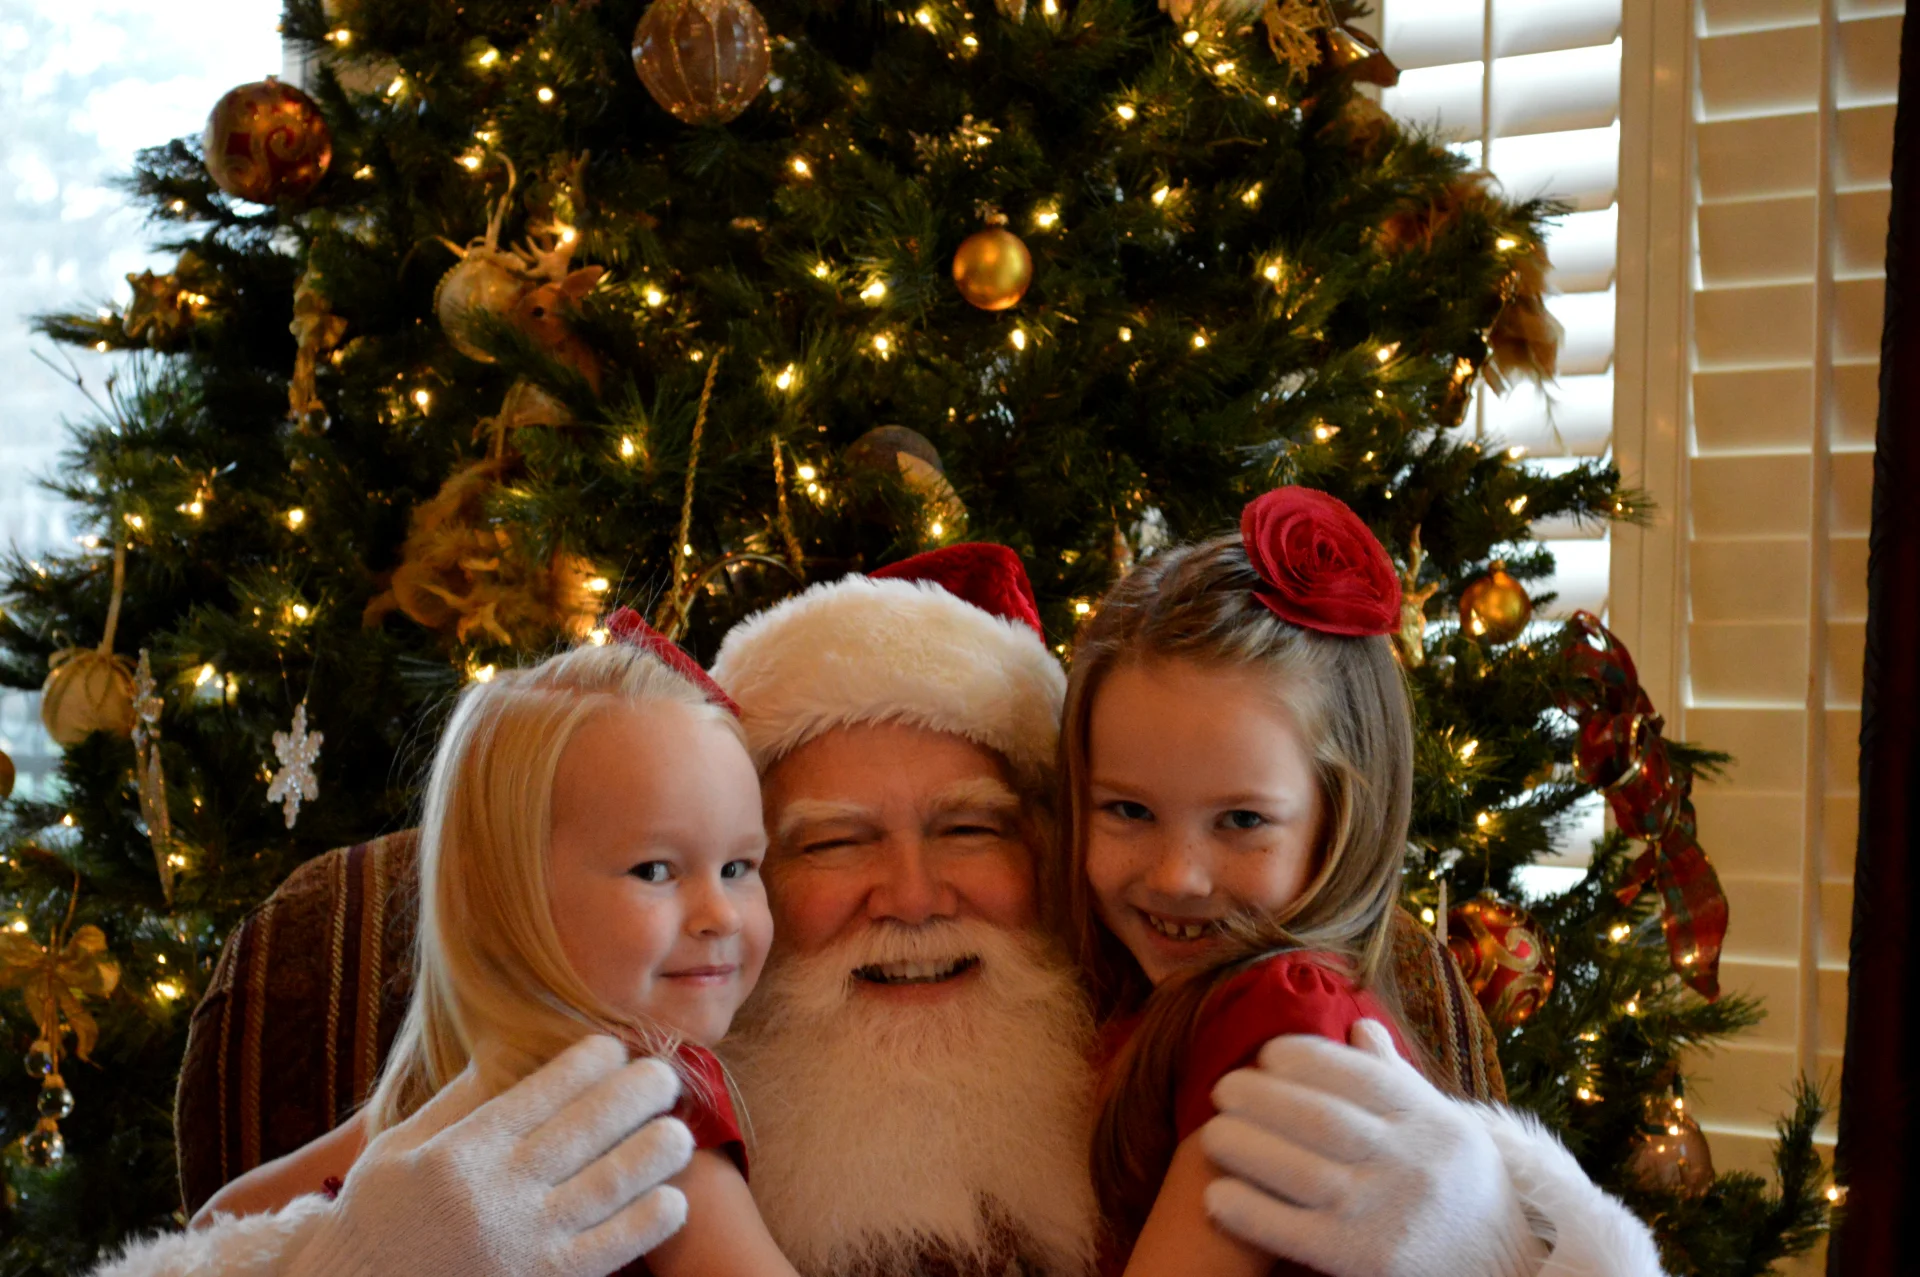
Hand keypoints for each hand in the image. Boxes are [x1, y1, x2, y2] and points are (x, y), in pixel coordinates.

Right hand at [287, 1035, 694, 1276]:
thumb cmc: (377, 1219)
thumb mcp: (399, 1150)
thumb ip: (457, 1103)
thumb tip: (507, 1052)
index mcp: (463, 1149)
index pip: (543, 1090)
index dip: (589, 1062)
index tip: (615, 1047)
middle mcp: (496, 1191)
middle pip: (588, 1128)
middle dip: (637, 1093)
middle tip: (667, 1075)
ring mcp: (522, 1241)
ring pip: (611, 1184)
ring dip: (655, 1151)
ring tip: (681, 1130)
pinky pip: (610, 1249)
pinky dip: (648, 1221)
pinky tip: (671, 1198)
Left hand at [1198, 1020, 1545, 1276]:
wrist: (1505, 1271)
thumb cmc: (1461, 1192)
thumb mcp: (1446, 1129)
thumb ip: (1398, 1079)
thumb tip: (1358, 1023)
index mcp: (1431, 1123)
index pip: (1358, 1076)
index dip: (1304, 1058)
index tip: (1266, 1053)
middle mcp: (1411, 1164)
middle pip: (1322, 1119)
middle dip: (1261, 1098)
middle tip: (1221, 1089)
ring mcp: (1386, 1215)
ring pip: (1303, 1170)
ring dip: (1245, 1147)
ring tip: (1211, 1134)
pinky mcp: (1363, 1261)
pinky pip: (1295, 1232)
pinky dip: (1250, 1211)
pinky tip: (1216, 1196)